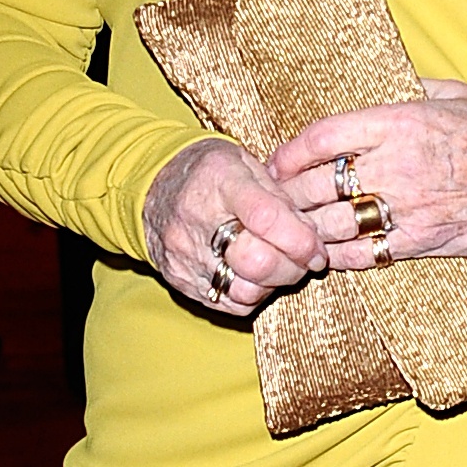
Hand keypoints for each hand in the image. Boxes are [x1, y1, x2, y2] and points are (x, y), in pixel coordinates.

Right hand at [142, 136, 322, 319]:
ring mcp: (185, 255)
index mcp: (220, 181)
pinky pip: (227, 303)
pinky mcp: (180, 280)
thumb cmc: (208, 171)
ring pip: (245, 290)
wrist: (149, 185)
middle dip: (292, 266)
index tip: (317, 250)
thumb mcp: (245, 162)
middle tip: (302, 259)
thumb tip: (311, 234)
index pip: (266, 218)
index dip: (300, 241)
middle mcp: (196, 220)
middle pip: (257, 263)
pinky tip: (252, 275)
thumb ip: (279, 195)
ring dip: (272, 284)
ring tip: (277, 266)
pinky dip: (250, 294)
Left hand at [267, 80, 466, 269]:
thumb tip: (374, 85)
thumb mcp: (452, 93)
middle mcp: (399, 166)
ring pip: (334, 225)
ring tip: (285, 229)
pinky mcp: (422, 243)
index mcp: (402, 122)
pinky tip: (322, 252)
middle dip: (286, 194)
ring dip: (304, 229)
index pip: (325, 137)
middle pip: (319, 184)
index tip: (274, 159)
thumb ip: (406, 90)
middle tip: (267, 199)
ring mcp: (409, 209)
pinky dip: (336, 256)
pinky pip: (364, 255)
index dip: (289, 151)